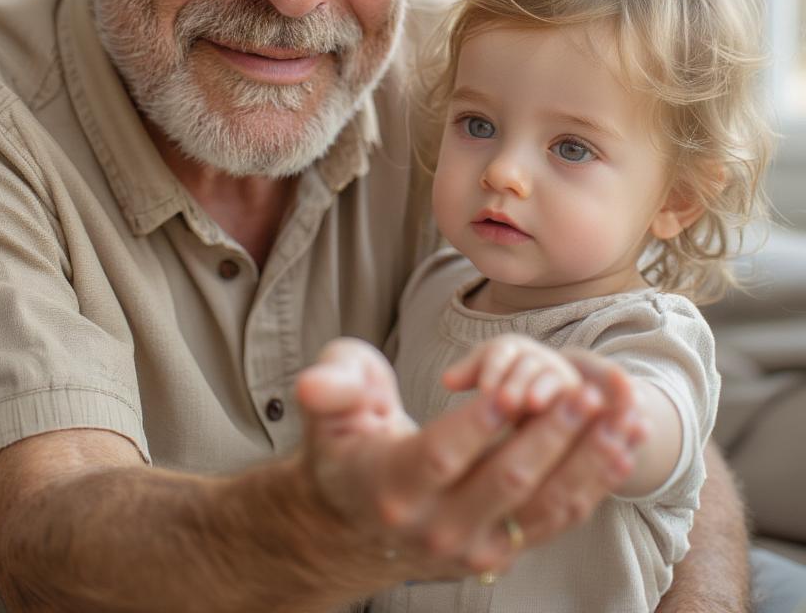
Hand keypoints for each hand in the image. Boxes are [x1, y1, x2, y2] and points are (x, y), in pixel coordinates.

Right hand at [295, 337, 641, 585]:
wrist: (352, 523)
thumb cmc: (347, 445)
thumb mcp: (329, 408)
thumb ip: (330, 388)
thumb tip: (312, 384)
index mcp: (390, 484)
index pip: (442, 455)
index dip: (480, 424)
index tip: (515, 388)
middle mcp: (433, 527)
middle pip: (503, 482)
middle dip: (550, 435)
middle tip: (587, 390)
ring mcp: (472, 547)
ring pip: (541, 506)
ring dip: (588, 461)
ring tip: (624, 417)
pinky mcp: (500, 551)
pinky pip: (555, 519)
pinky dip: (592, 483)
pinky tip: (621, 446)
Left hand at [442, 333, 582, 416]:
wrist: (546, 393)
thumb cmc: (506, 384)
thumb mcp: (487, 377)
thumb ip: (469, 375)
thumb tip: (447, 380)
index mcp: (511, 350)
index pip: (501, 351)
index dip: (493, 367)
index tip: (484, 389)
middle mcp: (538, 358)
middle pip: (528, 363)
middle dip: (516, 381)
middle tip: (505, 401)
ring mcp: (560, 376)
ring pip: (553, 379)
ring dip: (541, 390)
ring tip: (531, 405)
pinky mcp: (578, 398)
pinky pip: (577, 399)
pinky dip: (570, 407)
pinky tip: (566, 423)